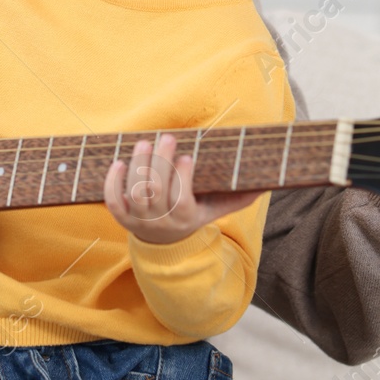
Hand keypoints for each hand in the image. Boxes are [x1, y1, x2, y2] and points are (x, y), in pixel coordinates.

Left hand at [103, 134, 261, 245]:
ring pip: (135, 193)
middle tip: (167, 137)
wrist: (165, 243)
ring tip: (145, 142)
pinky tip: (118, 162)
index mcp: (186, 220)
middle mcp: (161, 222)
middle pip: (156, 192)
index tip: (187, 156)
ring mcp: (139, 221)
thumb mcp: (216, 210)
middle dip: (160, 162)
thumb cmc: (193, 216)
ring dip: (138, 165)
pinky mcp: (121, 217)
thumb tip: (266, 183)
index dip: (182, 178)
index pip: (181, 201)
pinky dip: (112, 183)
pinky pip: (112, 201)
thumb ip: (238, 197)